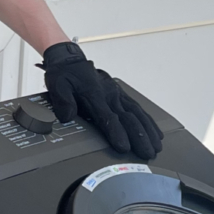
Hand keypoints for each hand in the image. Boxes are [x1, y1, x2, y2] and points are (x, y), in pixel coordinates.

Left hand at [42, 43, 162, 158]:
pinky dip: (148, 120)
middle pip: (129, 118)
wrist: (69, 60)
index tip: (124, 147)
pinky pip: (138, 108)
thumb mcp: (57, 85)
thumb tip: (68, 116)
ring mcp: (117, 94)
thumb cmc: (64, 75)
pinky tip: (155, 132)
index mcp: (95, 95)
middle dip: (140, 137)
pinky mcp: (121, 94)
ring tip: (156, 146)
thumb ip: (63, 101)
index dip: (117, 133)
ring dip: (148, 130)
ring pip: (137, 113)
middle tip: (147, 152)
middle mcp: (110, 95)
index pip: (108, 117)